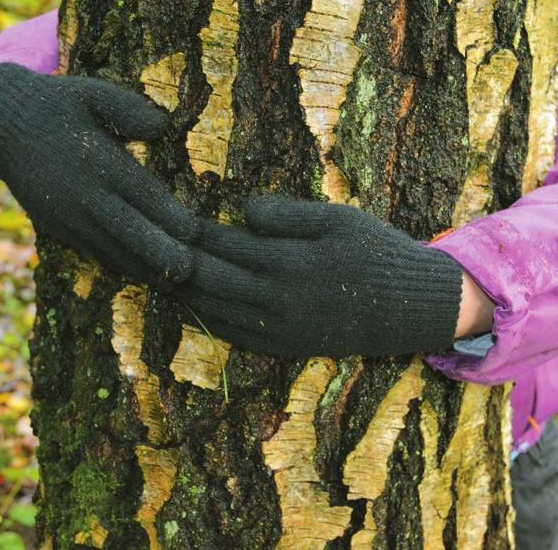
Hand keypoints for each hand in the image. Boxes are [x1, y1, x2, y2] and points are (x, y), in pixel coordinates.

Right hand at [0, 63, 198, 286]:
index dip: (168, 215)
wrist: (0, 128)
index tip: (194, 232)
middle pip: (127, 231)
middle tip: (188, 270)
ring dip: (142, 268)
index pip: (140, 193)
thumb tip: (161, 125)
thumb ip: (127, 108)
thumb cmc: (56, 106)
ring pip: (111, 250)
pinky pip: (94, 252)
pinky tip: (144, 276)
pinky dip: (120, 266)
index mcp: (96, 161)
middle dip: (159, 253)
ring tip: (173, 284)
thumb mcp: (91, 94)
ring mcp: (69, 216)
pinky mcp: (59, 228)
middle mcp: (83, 194)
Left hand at [180, 196, 462, 357]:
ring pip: (214, 311)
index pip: (222, 243)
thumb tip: (241, 209)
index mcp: (288, 262)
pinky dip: (208, 319)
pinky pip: (235, 336)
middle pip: (208, 279)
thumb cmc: (377, 253)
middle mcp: (276, 301)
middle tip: (147, 244)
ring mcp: (279, 330)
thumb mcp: (339, 219)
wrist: (411, 307)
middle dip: (175, 261)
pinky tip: (196, 305)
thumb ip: (288, 215)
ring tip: (160, 274)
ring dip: (183, 293)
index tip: (167, 215)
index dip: (191, 230)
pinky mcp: (286, 348)